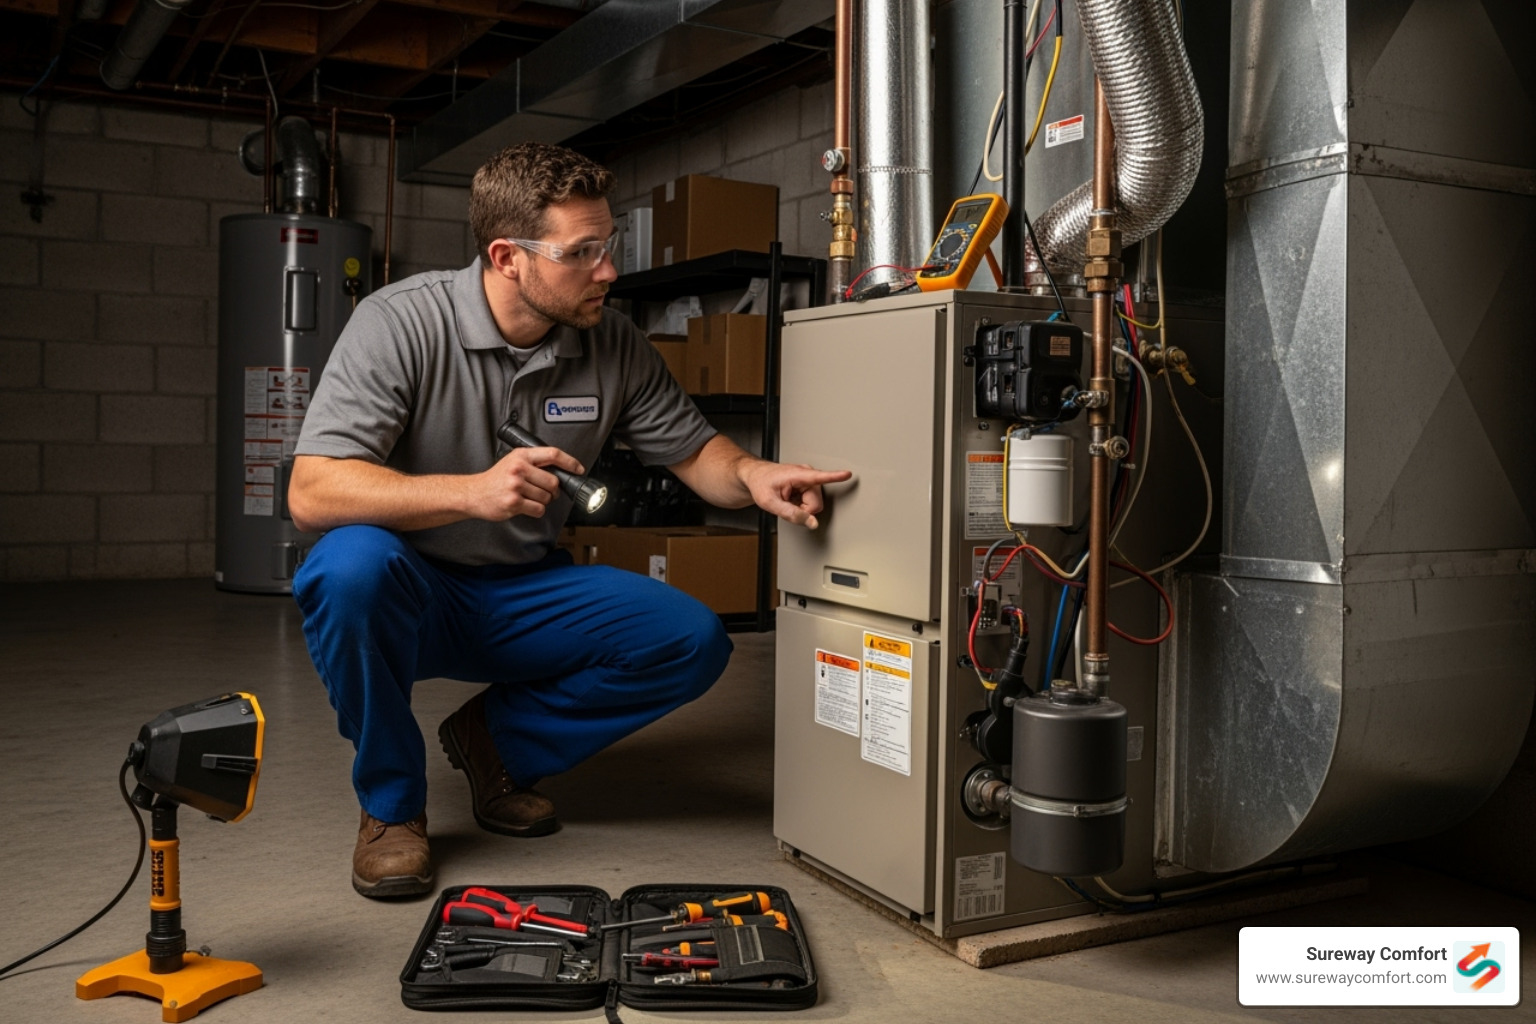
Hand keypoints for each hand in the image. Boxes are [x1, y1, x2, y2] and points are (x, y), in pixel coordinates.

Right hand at [467, 446, 584, 520]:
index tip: (578, 469)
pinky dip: (536, 510)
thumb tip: (560, 470)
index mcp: (522, 456)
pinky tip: (525, 505)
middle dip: (553, 490)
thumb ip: (534, 462)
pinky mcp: (514, 502)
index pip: (553, 454)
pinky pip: (539, 509)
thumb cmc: (496, 479)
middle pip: (553, 481)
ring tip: (529, 497)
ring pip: (547, 497)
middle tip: (545, 491)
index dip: (570, 462)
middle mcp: (519, 468)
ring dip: (543, 501)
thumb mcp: (513, 461)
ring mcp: (516, 485)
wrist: (474, 493)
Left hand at [742, 462, 852, 528]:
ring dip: (801, 508)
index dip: (835, 477)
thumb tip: (812, 523)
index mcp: (798, 474)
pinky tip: (791, 499)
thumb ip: (791, 514)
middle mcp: (807, 475)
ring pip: (814, 506)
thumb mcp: (770, 503)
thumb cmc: (761, 484)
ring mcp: (809, 480)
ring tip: (788, 500)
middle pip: (816, 504)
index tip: (848, 474)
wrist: (756, 477)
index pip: (820, 477)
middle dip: (803, 510)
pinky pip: (811, 504)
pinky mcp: (809, 485)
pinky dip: (800, 505)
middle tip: (787, 505)